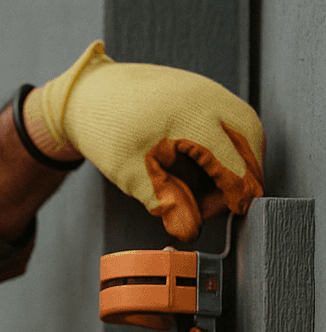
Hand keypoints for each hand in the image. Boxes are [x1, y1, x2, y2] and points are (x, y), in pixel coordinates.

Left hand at [23, 42, 264, 240]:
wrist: (92, 94)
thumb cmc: (107, 130)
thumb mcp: (130, 175)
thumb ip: (165, 202)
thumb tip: (189, 231)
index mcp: (193, 118)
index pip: (232, 161)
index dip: (236, 191)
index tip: (237, 212)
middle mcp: (209, 97)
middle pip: (251, 139)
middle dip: (247, 173)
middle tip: (227, 202)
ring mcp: (209, 89)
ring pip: (246, 127)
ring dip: (241, 158)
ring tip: (215, 187)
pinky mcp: (204, 91)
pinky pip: (231, 119)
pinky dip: (230, 144)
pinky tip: (209, 166)